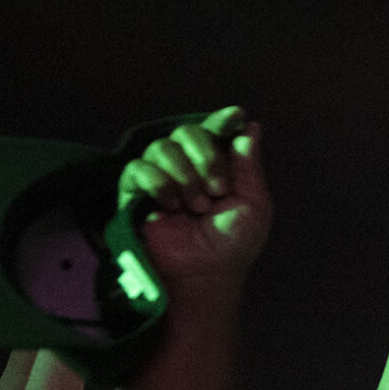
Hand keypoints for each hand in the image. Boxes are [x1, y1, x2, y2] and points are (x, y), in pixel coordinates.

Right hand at [115, 107, 271, 288]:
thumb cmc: (232, 245)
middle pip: (187, 131)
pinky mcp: (135, 192)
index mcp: (216, 167)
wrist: (206, 273)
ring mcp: (160, 177)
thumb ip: (249, 165)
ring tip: (196, 207)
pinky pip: (139, 169)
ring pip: (162, 147)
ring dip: (185, 177)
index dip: (222, 121)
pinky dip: (160, 184)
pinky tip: (171, 207)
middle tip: (217, 190)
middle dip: (207, 157)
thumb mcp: (253, 204)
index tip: (235, 116)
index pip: (214, 131)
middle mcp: (187, 166)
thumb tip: (249, 128)